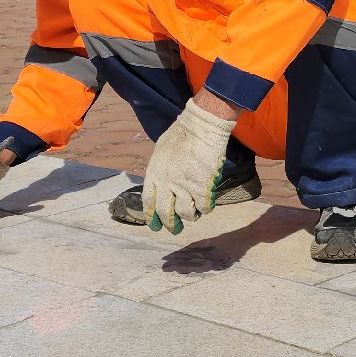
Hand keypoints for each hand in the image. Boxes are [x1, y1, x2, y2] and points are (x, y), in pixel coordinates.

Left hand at [141, 101, 236, 233]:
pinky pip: (204, 207)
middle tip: (175, 229)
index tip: (155, 225)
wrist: (201, 126)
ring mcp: (184, 186)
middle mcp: (166, 183)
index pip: (148, 202)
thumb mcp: (160, 151)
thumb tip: (161, 183)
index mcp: (153, 173)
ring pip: (186, 213)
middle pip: (165, 213)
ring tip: (193, 214)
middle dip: (170, 224)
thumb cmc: (181, 134)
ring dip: (190, 216)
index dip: (152, 217)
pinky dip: (206, 209)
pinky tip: (207, 205)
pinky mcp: (202, 187)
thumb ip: (159, 170)